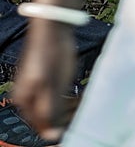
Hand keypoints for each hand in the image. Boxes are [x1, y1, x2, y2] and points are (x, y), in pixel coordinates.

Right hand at [13, 20, 77, 140]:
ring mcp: (37, 87)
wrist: (54, 28)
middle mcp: (27, 96)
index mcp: (24, 100)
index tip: (76, 127)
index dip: (58, 129)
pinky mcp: (48, 80)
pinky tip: (79, 98)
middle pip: (47, 117)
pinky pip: (58, 97)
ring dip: (69, 109)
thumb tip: (51, 135)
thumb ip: (50, 111)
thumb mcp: (51, 87)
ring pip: (54, 107)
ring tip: (82, 105)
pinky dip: (69, 100)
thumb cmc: (51, 55)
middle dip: (65, 118)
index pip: (41, 126)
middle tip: (81, 114)